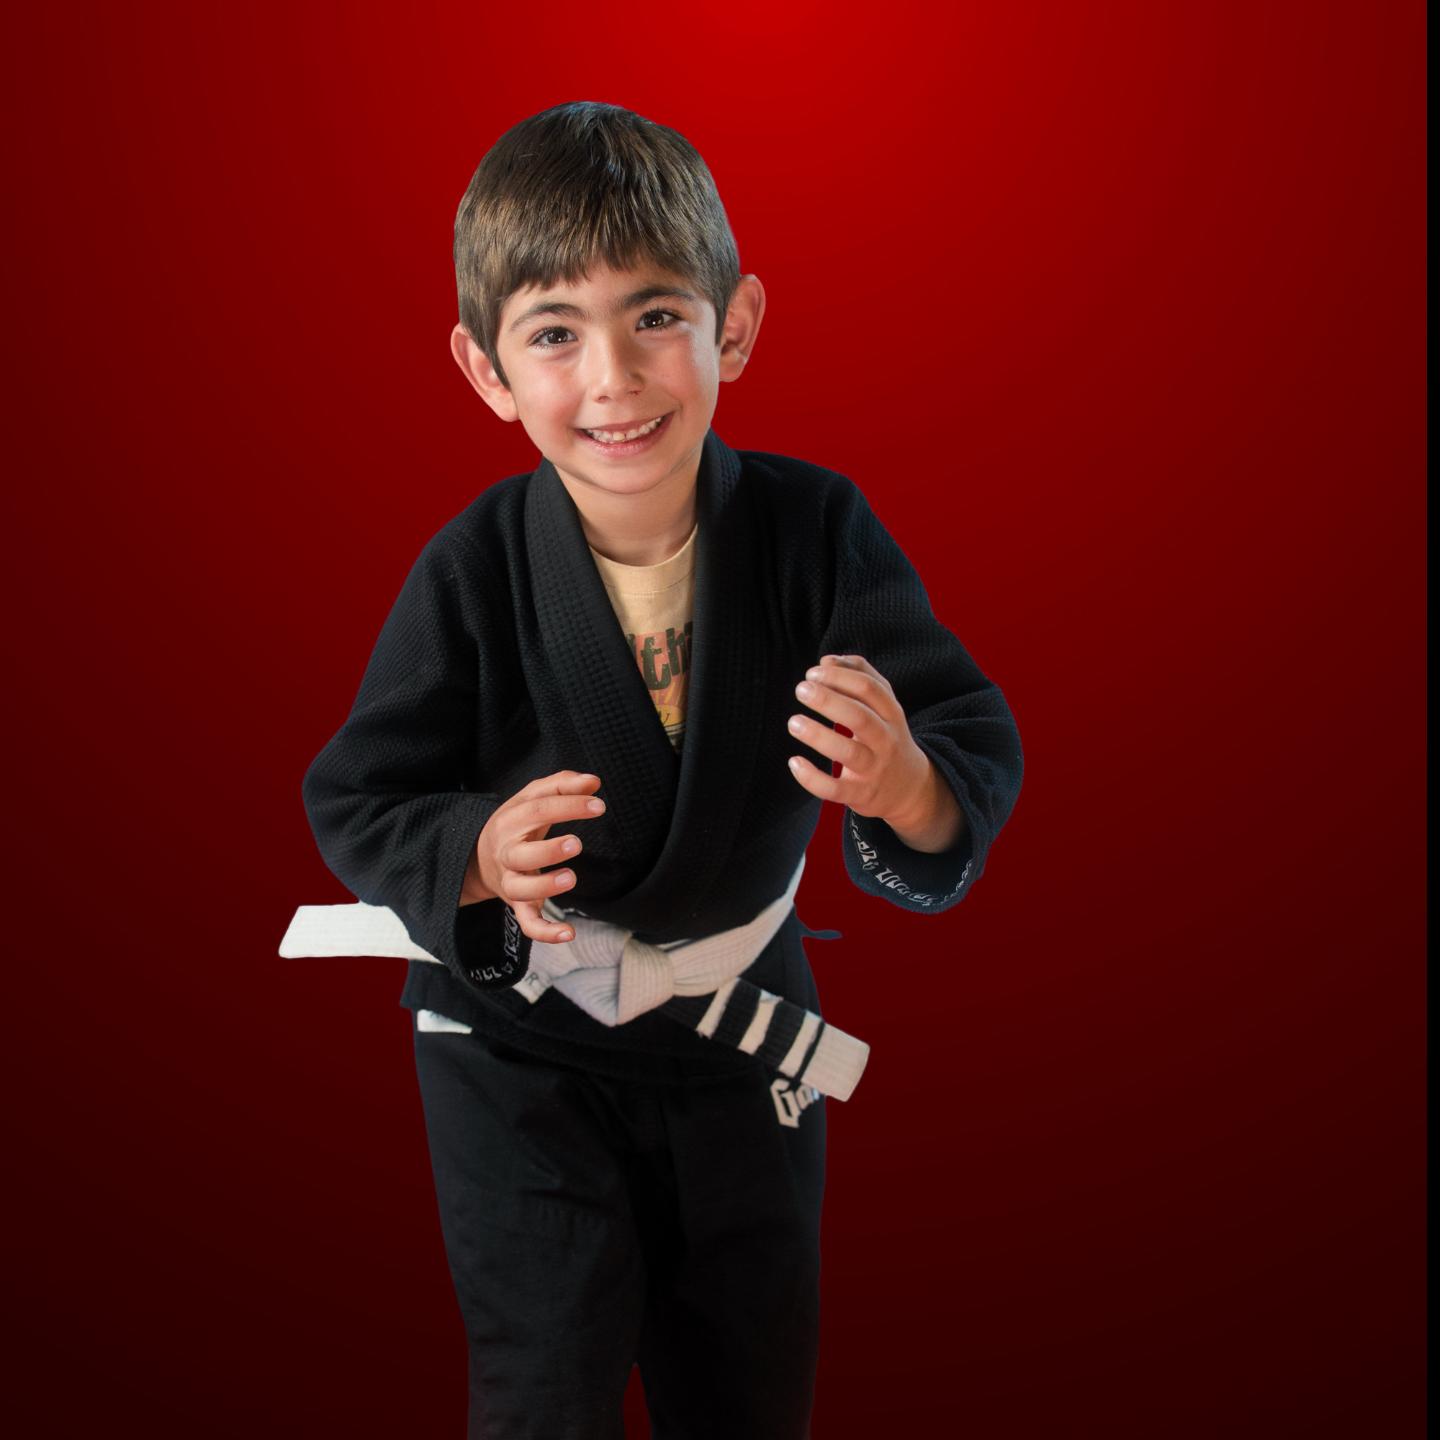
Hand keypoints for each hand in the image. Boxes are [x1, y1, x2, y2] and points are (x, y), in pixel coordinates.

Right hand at [462, 770, 606, 943]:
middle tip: (577, 844)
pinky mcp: (519, 906)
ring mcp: (511, 881)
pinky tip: (569, 933)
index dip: (569, 807)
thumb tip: (593, 781)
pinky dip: (546, 932)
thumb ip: (562, 785)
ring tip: (571, 878)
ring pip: (521, 889)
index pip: (538, 810)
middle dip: (548, 850)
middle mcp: (507, 852)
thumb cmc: (518, 823)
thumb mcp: (532, 797)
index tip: (599, 806)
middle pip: (521, 853)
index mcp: (511, 821)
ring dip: (545, 887)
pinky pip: (528, 923)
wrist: (479, 857)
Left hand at [785, 654, 932, 826]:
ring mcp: (874, 769)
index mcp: (891, 714)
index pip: (869, 689)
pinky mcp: (860, 794)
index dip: (839, 677)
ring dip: (818, 735)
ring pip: (848, 752)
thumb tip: (826, 661)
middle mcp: (886, 740)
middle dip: (828, 700)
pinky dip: (813, 778)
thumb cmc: (886, 737)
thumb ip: (859, 676)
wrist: (909, 788)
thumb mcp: (883, 706)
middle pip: (860, 717)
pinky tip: (794, 762)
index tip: (812, 673)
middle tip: (801, 689)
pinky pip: (836, 789)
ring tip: (794, 722)